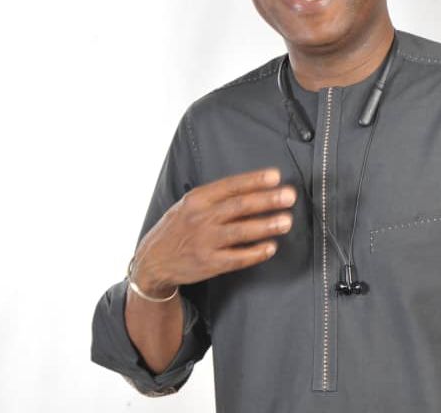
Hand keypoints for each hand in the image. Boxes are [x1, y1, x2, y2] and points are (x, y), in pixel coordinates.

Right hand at [130, 167, 295, 296]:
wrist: (152, 261)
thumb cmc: (178, 228)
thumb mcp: (189, 204)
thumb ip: (216, 197)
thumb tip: (254, 188)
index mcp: (197, 199)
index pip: (230, 186)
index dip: (254, 180)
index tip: (275, 177)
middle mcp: (200, 218)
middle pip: (239, 207)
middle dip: (266, 200)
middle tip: (289, 196)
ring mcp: (204, 242)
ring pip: (241, 232)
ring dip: (266, 226)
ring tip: (286, 221)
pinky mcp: (208, 264)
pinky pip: (237, 258)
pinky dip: (256, 253)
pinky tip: (271, 247)